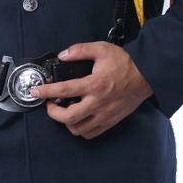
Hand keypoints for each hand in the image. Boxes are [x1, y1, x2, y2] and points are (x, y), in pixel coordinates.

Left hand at [29, 41, 152, 138]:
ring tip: (64, 111)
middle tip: (49, 104)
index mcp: (94, 84)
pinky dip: (80, 129)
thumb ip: (80, 50)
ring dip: (66, 122)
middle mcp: (98, 103)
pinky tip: (78, 118)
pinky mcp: (110, 121)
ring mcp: (104, 115)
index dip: (46, 92)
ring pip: (78, 129)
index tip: (36, 92)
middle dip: (53, 112)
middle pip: (68, 117)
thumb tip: (63, 55)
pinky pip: (90, 133)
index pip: (64, 90)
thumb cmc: (125, 63)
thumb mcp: (101, 49)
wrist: (147, 75)